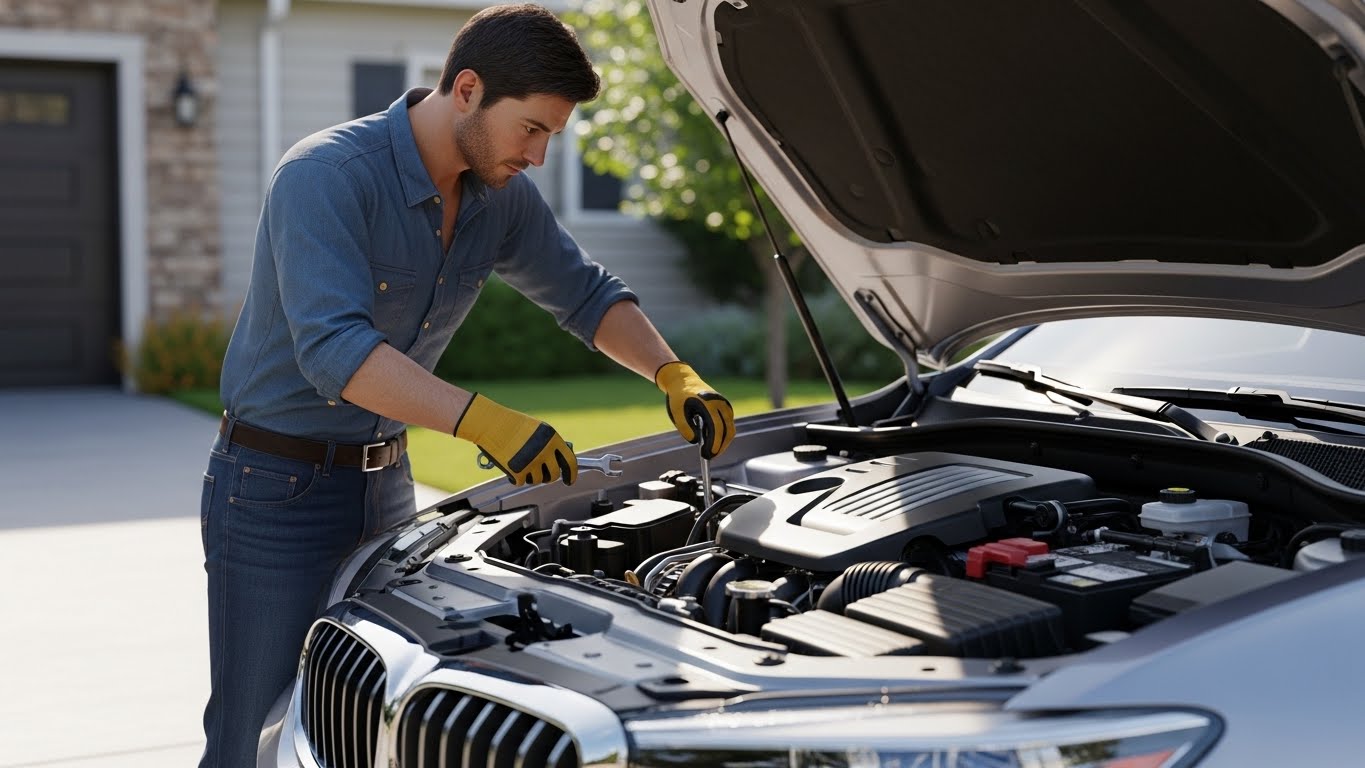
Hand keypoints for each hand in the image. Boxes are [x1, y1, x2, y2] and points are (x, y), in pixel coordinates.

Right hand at [454, 394, 576, 485]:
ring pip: (537, 480)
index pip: (570, 461)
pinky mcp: (518, 471)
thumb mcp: (537, 429)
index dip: (571, 473)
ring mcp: (532, 462)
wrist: (490, 423)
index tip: (569, 480)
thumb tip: (558, 460)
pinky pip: (521, 482)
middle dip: (549, 477)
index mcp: (552, 439)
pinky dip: (516, 478)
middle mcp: (545, 451)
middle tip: (542, 476)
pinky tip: (511, 468)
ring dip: (531, 476)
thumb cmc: (511, 424)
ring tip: (521, 464)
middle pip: (554, 474)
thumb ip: (549, 444)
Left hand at [655, 361, 734, 458]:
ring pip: (730, 428)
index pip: (716, 427)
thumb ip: (685, 428)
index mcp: (708, 402)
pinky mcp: (726, 407)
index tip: (707, 455)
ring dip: (723, 442)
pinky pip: (729, 424)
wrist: (683, 380)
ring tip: (711, 451)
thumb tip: (696, 442)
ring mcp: (725, 404)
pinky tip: (714, 442)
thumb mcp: (676, 413)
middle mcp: (720, 403)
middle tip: (709, 456)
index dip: (713, 443)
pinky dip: (723, 435)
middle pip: (727, 430)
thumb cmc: (679, 397)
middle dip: (719, 446)